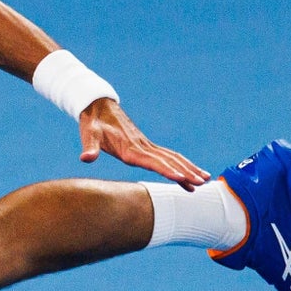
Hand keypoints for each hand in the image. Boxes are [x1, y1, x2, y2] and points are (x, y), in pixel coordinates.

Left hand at [78, 98, 209, 189]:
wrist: (98, 107)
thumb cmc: (92, 124)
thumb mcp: (88, 134)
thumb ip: (90, 147)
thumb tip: (85, 158)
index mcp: (129, 148)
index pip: (151, 161)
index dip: (165, 170)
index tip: (180, 178)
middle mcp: (142, 147)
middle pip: (168, 161)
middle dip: (185, 172)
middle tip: (201, 183)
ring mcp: (146, 145)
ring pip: (172, 158)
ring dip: (189, 168)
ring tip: (205, 179)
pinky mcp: (146, 146)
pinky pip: (168, 156)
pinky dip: (181, 164)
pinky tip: (188, 173)